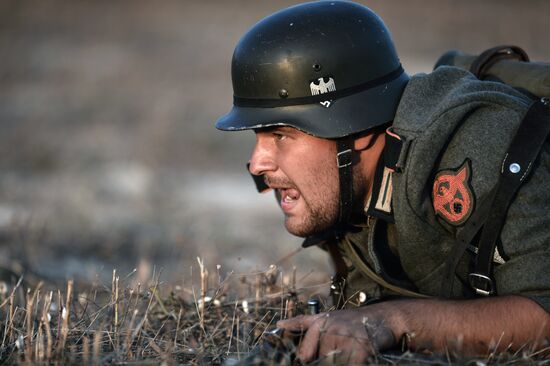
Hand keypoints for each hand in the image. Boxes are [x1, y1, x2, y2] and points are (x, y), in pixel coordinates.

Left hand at [276, 307, 396, 363]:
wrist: (384, 317)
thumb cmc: (351, 320)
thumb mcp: (325, 317)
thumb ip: (302, 322)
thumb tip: (279, 325)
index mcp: (318, 324)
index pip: (305, 355)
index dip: (311, 359)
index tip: (316, 357)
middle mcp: (329, 329)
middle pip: (322, 360)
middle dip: (331, 360)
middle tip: (343, 350)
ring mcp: (346, 338)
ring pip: (335, 363)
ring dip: (345, 360)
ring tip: (351, 352)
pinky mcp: (362, 347)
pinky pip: (352, 365)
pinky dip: (355, 363)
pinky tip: (359, 358)